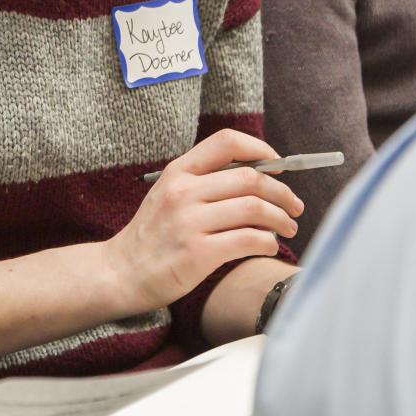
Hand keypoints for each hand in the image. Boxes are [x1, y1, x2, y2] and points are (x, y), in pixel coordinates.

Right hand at [103, 128, 300, 315]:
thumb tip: (258, 176)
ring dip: (281, 219)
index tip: (278, 165)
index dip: (261, 149)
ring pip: (254, 208)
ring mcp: (189, 222)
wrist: (121, 272)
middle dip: (282, 192)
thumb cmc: (153, 235)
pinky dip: (267, 242)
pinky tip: (268, 246)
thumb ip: (204, 182)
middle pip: (251, 178)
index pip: (227, 142)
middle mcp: (183, 192)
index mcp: (178, 172)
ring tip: (288, 228)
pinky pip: (248, 240)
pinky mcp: (198, 253)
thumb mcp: (168, 194)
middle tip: (294, 206)